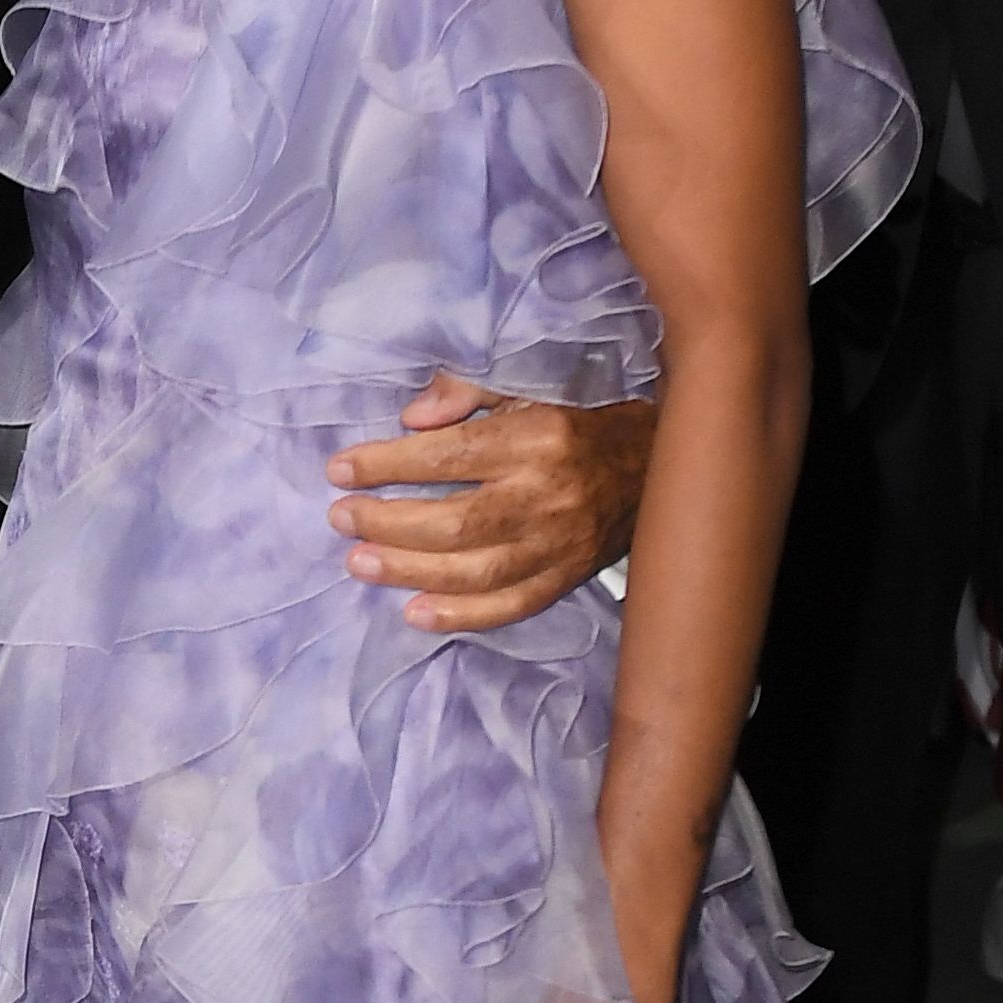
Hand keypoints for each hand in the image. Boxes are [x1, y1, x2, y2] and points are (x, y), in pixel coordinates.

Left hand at [326, 379, 655, 630]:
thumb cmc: (580, 418)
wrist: (661, 461)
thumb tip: (410, 420)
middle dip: (387, 522)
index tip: (340, 470)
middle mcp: (549, 496)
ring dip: (409, 571)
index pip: (448, 456)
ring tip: (358, 562)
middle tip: (340, 518)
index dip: (387, 465)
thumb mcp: (529, 386)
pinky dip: (460, 615)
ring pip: (475, 572)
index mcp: (538, 438)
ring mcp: (560, 545)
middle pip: (454, 523)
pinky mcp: (568, 578)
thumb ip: (466, 392)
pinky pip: (510, 606)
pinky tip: (413, 612)